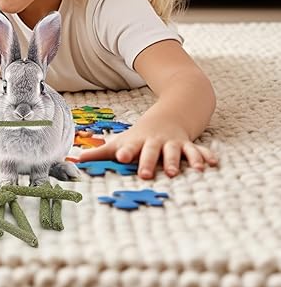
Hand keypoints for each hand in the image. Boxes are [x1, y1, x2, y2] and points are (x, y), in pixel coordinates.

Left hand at [76, 119, 217, 178]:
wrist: (171, 112)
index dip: (126, 151)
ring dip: (175, 161)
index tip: (121, 157)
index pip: (130, 147)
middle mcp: (155, 142)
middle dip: (149, 161)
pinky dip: (204, 157)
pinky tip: (211, 164)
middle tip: (146, 174)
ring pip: (175, 152)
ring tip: (174, 173)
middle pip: (152, 152)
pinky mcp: (188, 146)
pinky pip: (197, 151)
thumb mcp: (121, 141)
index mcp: (138, 142)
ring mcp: (173, 143)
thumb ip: (100, 152)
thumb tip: (75, 160)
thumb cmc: (140, 134)